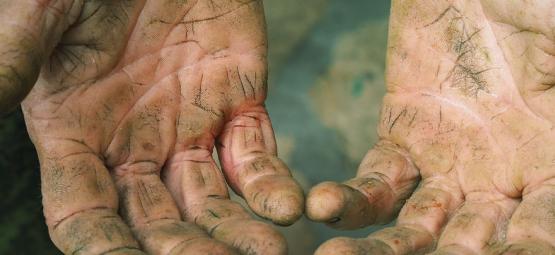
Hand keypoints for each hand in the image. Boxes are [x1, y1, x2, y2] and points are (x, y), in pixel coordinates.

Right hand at [3, 1, 303, 253]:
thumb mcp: (41, 10)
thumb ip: (11, 58)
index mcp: (78, 133)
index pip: (83, 210)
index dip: (100, 244)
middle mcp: (135, 144)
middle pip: (155, 219)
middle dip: (180, 250)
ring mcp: (191, 128)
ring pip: (212, 200)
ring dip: (235, 234)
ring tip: (267, 254)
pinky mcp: (239, 104)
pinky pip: (257, 156)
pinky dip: (272, 186)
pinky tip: (286, 209)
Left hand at [307, 0, 554, 253]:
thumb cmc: (528, 8)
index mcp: (549, 165)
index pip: (540, 231)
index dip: (524, 252)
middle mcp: (499, 179)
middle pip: (472, 244)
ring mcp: (445, 164)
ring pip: (414, 227)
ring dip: (382, 250)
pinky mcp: (400, 140)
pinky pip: (374, 183)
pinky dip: (349, 200)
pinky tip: (322, 207)